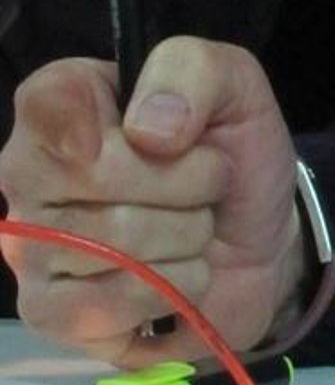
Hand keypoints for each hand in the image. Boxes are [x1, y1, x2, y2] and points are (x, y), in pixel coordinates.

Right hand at [0, 39, 302, 365]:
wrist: (257, 239)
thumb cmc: (232, 153)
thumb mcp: (235, 84)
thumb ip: (193, 71)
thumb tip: (148, 131)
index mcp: (64, 101)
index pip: (50, 100)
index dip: (97, 119)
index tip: (159, 137)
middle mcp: (28, 172)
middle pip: (102, 178)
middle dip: (188, 184)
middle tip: (203, 186)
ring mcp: (29, 247)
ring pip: (115, 246)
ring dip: (185, 238)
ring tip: (192, 228)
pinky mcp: (48, 313)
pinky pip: (105, 307)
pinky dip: (167, 292)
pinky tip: (172, 276)